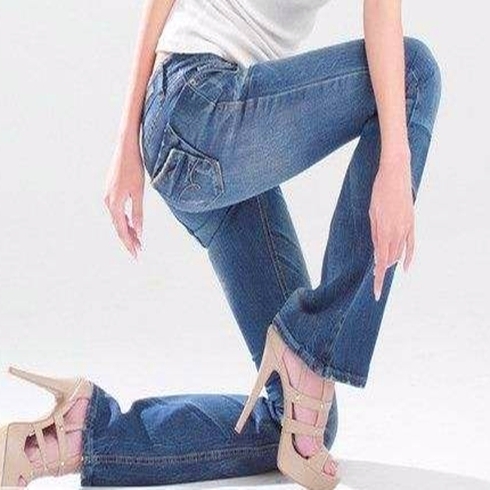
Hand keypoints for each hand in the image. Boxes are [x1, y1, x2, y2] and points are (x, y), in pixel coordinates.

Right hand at [104, 133, 144, 258]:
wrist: (125, 147)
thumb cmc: (134, 168)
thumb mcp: (138, 192)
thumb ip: (138, 213)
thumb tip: (139, 232)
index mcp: (114, 204)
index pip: (122, 230)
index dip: (129, 244)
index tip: (136, 255)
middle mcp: (107, 202)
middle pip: (118, 227)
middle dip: (129, 240)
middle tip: (139, 253)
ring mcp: (107, 196)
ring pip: (117, 219)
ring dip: (128, 230)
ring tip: (138, 241)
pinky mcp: (110, 191)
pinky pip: (117, 211)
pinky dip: (125, 220)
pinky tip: (132, 224)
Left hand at [369, 145, 413, 300]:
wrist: (396, 173)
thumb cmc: (379, 191)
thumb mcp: (371, 213)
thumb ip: (375, 234)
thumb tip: (378, 253)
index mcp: (384, 230)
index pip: (381, 261)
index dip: (378, 277)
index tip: (375, 291)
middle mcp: (397, 232)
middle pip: (390, 259)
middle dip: (382, 271)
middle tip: (375, 283)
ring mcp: (406, 227)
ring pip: (399, 253)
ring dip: (391, 263)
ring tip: (382, 271)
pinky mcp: (411, 222)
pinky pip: (411, 244)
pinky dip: (408, 257)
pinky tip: (405, 267)